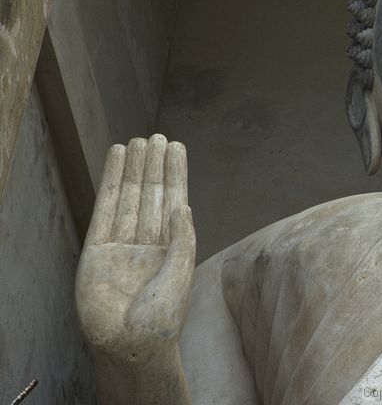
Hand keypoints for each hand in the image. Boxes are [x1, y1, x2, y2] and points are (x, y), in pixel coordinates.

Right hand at [76, 135, 195, 368]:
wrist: (129, 345)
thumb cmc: (161, 317)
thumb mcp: (181, 274)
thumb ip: (183, 239)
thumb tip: (183, 205)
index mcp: (172, 246)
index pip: (173, 200)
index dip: (175, 174)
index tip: (176, 147)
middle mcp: (148, 241)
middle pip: (151, 194)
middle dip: (154, 166)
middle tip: (157, 137)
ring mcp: (122, 244)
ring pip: (129, 197)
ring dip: (134, 169)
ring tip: (138, 141)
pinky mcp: (97, 249)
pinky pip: (105, 209)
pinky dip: (111, 183)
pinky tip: (117, 161)